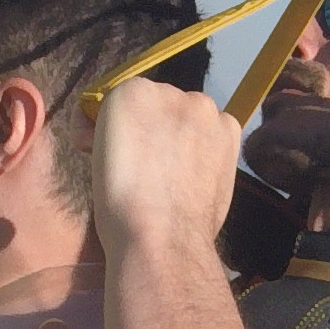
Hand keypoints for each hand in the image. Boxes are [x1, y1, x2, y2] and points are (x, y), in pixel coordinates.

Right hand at [88, 76, 243, 259]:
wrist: (162, 237)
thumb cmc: (119, 203)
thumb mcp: (99, 154)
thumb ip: (119, 130)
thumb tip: (129, 135)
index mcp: (129, 92)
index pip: (120, 100)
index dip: (112, 126)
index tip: (106, 148)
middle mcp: (172, 91)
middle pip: (158, 103)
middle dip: (149, 127)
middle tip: (142, 163)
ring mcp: (205, 111)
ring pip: (189, 115)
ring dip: (180, 133)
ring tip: (172, 172)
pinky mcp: (229, 132)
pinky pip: (215, 129)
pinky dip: (207, 144)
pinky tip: (195, 171)